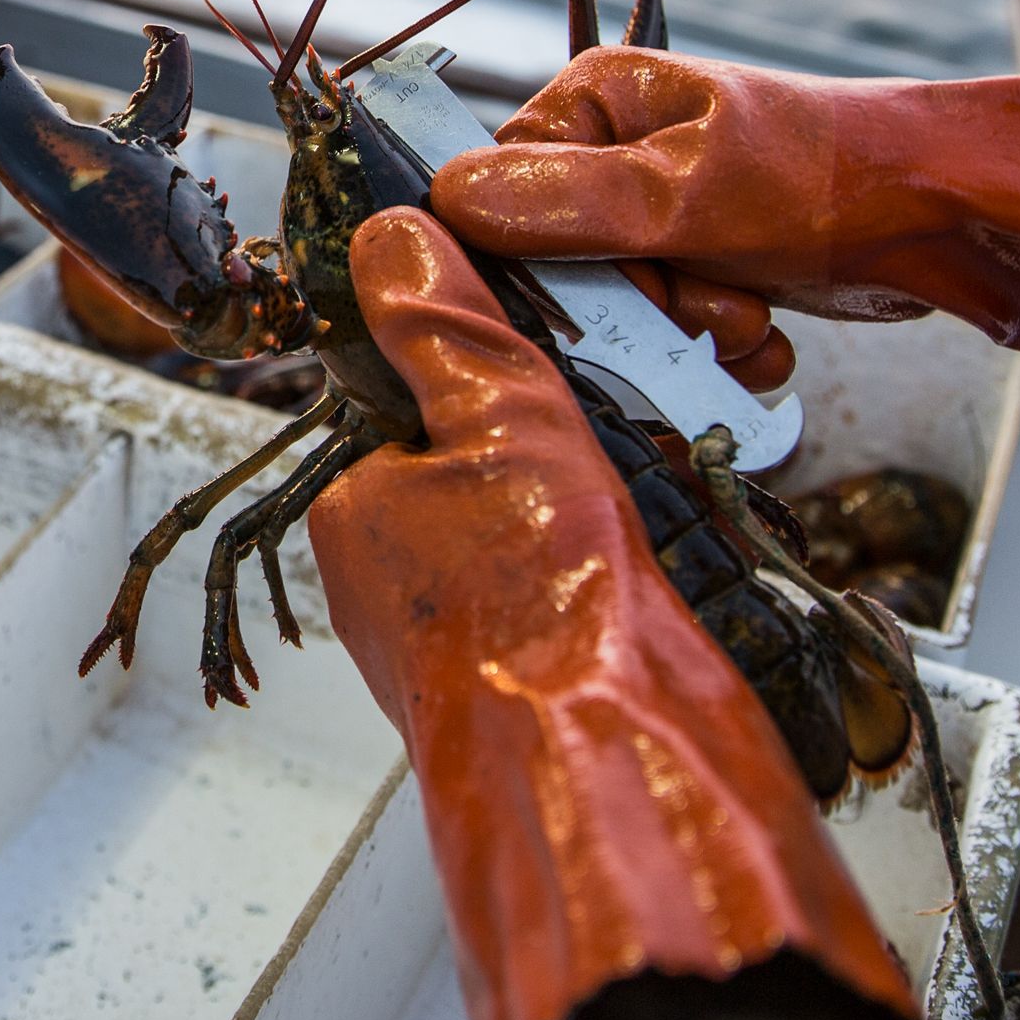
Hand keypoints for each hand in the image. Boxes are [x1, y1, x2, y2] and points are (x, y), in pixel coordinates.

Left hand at [309, 207, 914, 1019]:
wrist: (616, 775)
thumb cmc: (542, 617)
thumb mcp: (498, 415)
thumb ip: (446, 325)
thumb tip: (392, 244)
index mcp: (356, 512)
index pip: (412, 400)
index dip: (491, 369)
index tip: (554, 359)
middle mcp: (392, 585)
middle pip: (479, 464)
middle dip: (556, 440)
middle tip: (619, 437)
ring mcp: (464, 643)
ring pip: (535, 528)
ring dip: (602, 501)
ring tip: (652, 499)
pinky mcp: (538, 685)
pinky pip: (578, 593)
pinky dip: (626, 568)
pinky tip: (664, 567)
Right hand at [431, 46, 1019, 376]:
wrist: (949, 221)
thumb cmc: (831, 178)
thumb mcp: (685, 193)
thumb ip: (563, 204)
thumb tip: (447, 201)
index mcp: (595, 103)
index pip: (497, 196)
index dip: (542, 264)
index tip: (610, 290)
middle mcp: (616, 152)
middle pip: (560, 267)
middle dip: (636, 311)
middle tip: (703, 302)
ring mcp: (661, 212)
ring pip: (620, 311)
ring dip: (685, 336)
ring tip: (748, 314)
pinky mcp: (703, 263)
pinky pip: (672, 329)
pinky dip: (718, 348)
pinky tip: (765, 331)